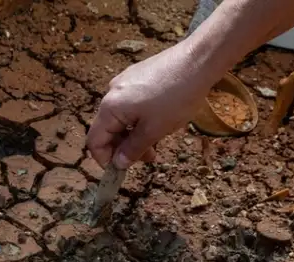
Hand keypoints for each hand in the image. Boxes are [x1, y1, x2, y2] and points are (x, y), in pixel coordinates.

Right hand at [87, 43, 214, 168]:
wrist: (198, 60)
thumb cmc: (176, 97)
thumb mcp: (155, 130)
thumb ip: (133, 149)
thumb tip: (118, 164)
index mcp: (110, 107)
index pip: (95, 141)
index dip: (105, 159)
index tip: (122, 170)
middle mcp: (111, 92)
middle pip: (107, 129)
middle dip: (124, 147)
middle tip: (149, 157)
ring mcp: (124, 82)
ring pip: (121, 117)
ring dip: (134, 134)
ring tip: (157, 141)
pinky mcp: (137, 75)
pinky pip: (130, 104)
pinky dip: (139, 118)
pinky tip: (160, 119)